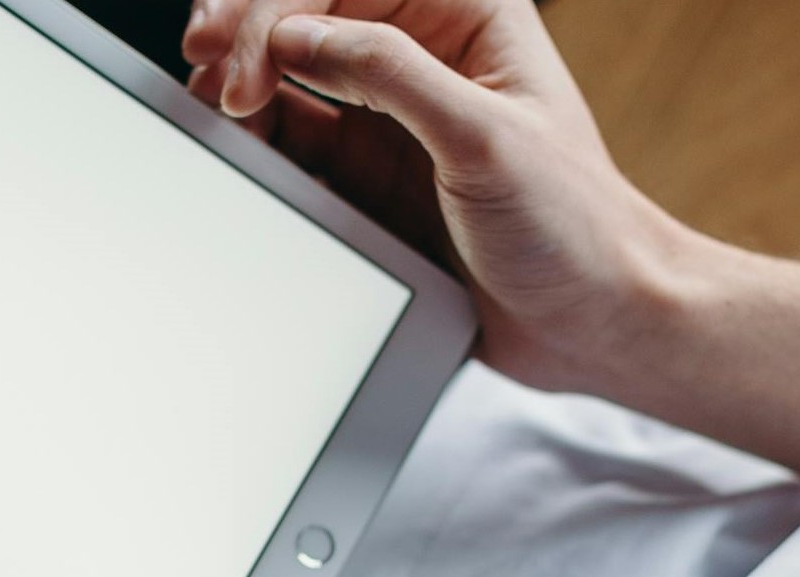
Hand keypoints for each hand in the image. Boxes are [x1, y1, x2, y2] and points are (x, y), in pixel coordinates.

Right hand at [182, 0, 683, 394]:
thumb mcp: (483, 139)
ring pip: (297, 76)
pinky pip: (306, 145)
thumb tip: (299, 35)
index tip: (246, 67)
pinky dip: (267, 143)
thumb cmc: (574, 228)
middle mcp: (429, 56)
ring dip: (248, 83)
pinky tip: (242, 147)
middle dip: (251, 29)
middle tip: (206, 66)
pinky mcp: (381, 180)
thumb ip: (389, 74)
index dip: (280, 6)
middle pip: (312, 12)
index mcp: (466, 14)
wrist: (593, 323)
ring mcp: (399, 121)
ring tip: (211, 107)